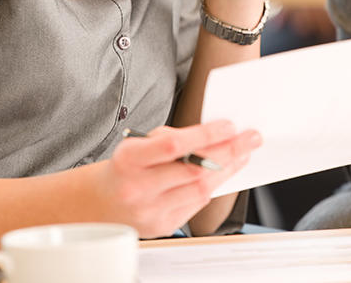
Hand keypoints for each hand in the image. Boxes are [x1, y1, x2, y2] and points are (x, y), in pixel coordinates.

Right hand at [100, 122, 261, 237]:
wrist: (101, 203)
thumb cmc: (126, 166)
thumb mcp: (139, 143)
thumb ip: (173, 138)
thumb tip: (215, 133)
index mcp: (129, 160)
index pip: (173, 145)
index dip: (205, 135)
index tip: (230, 125)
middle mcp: (138, 188)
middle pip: (193, 170)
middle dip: (228, 151)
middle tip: (250, 138)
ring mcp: (150, 211)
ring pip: (200, 190)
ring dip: (227, 169)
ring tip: (242, 153)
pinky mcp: (162, 226)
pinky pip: (196, 204)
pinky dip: (213, 186)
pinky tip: (223, 172)